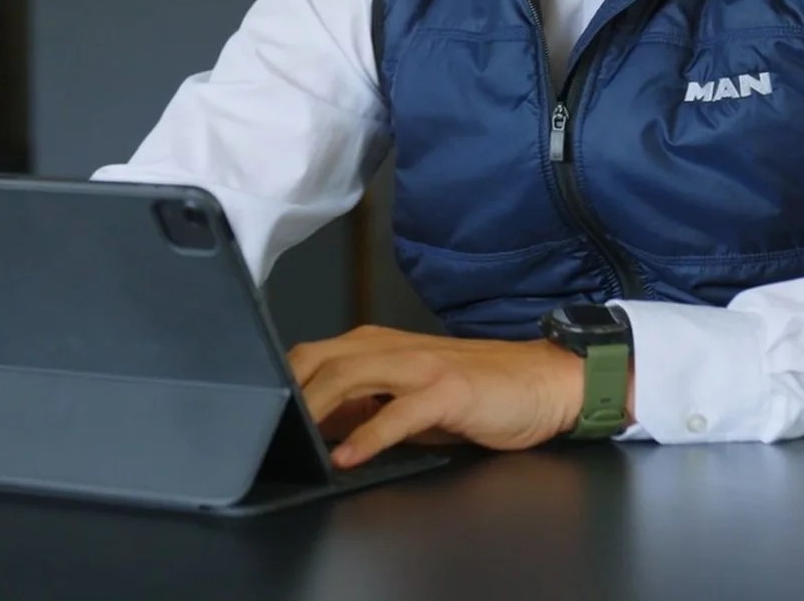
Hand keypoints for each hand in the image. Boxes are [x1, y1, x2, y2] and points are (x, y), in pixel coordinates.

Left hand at [288, 325, 586, 467]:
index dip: (283, 380)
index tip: (260, 410)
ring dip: (315, 409)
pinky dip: (366, 436)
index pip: (313, 355)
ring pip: (349, 378)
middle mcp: (393, 348)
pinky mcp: (447, 392)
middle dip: (288, 393)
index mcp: (379, 346)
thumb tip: (319, 427)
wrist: (542, 381)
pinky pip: (396, 413)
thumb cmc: (478, 391)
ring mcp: (420, 367)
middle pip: (320, 361)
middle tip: (267, 426)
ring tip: (294, 439)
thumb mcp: (410, 396)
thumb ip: (365, 404)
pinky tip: (347, 456)